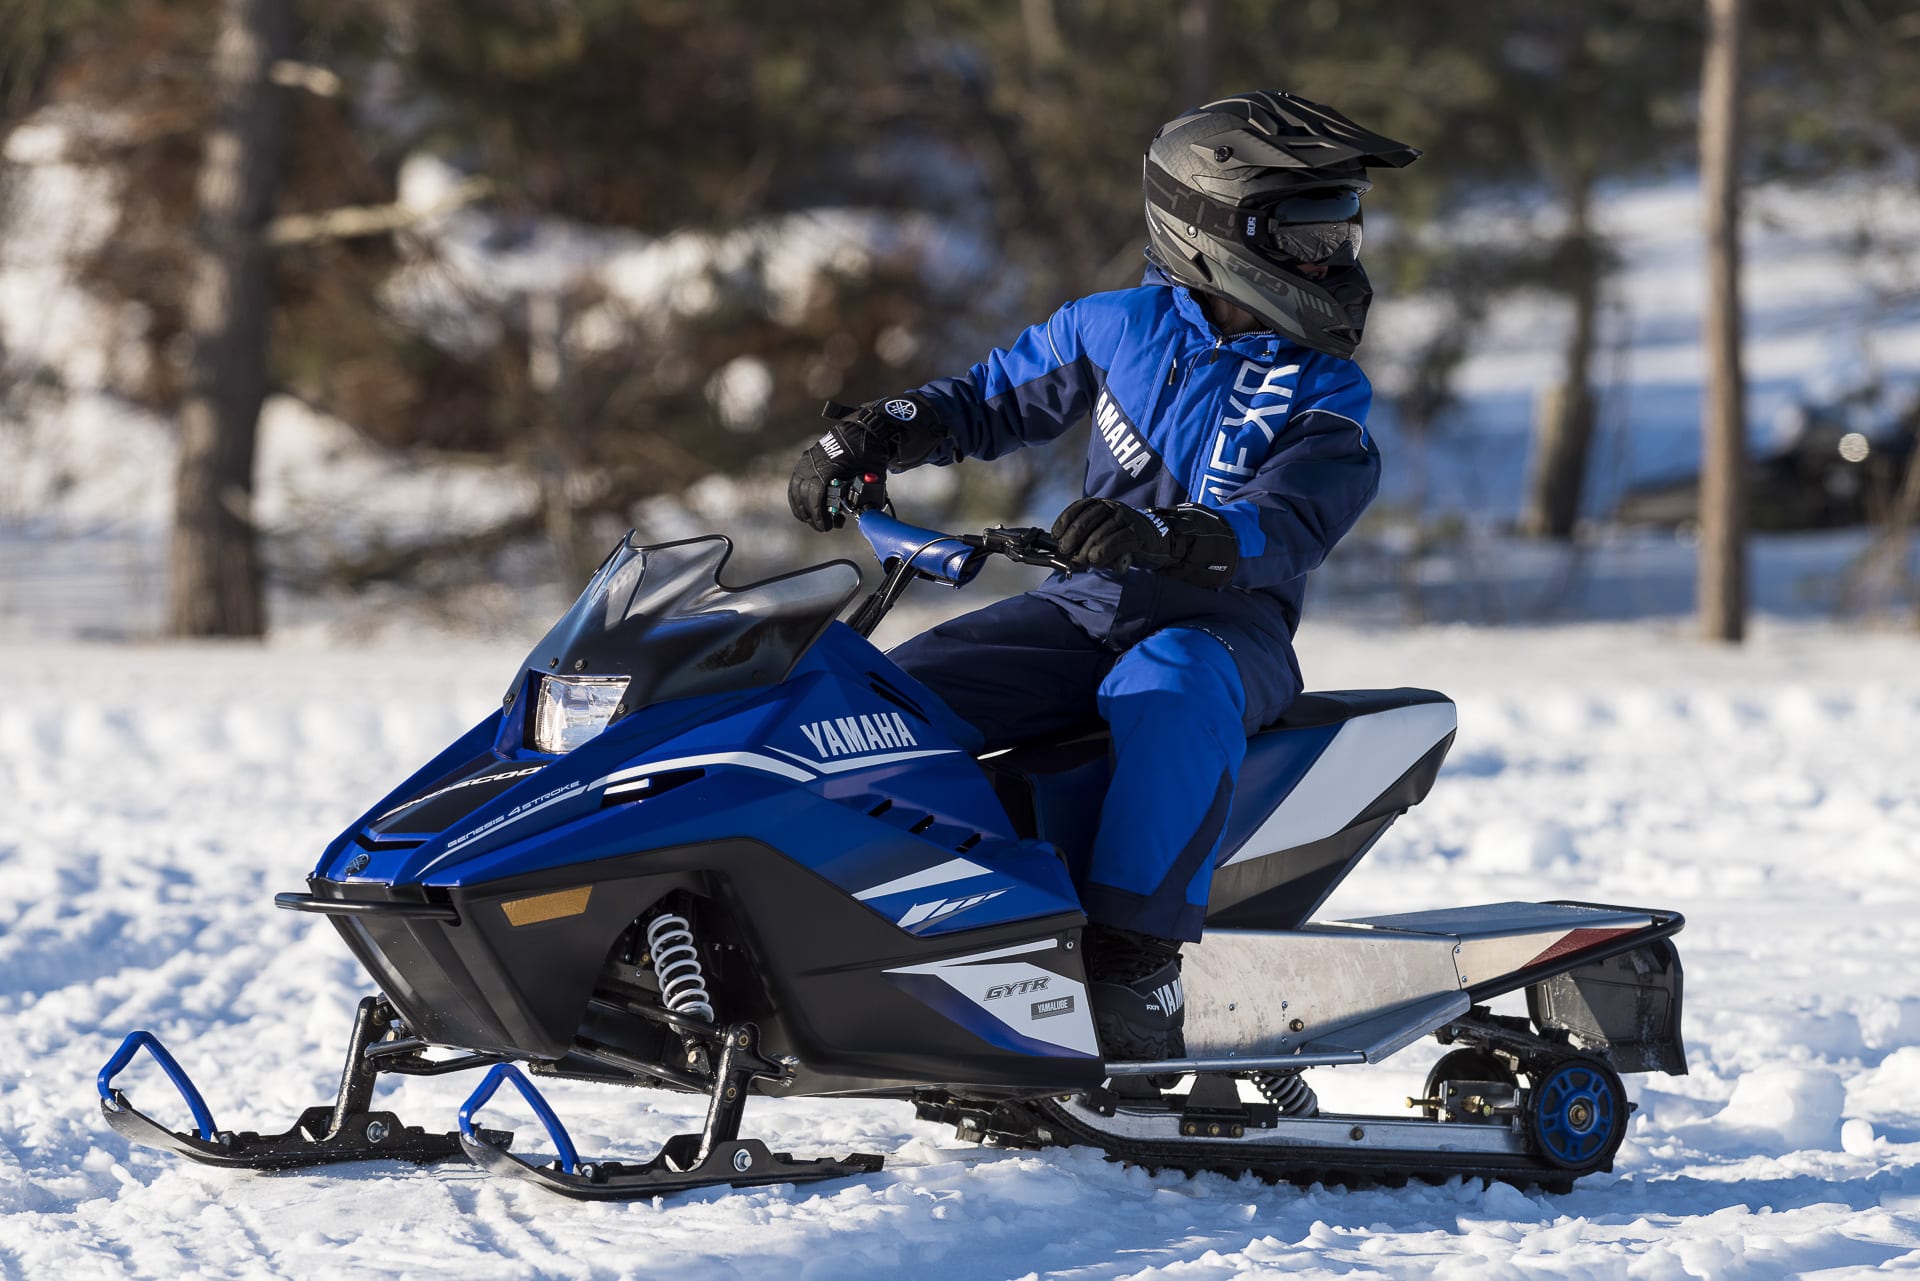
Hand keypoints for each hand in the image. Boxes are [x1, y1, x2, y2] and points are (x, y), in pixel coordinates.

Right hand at [787, 396, 943, 531]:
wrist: (864, 430)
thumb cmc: (869, 453)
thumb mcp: (873, 476)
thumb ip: (868, 497)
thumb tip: (867, 516)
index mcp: (828, 468)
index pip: (815, 497)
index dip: (819, 515)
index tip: (826, 527)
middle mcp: (813, 464)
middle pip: (804, 496)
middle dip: (813, 515)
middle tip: (825, 526)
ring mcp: (807, 460)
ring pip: (796, 490)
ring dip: (802, 508)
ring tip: (814, 520)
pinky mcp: (805, 459)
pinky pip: (795, 481)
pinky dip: (797, 496)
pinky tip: (804, 508)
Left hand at [1050, 497, 1239, 586]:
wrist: (1160, 542)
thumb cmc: (1126, 542)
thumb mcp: (1104, 538)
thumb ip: (1087, 543)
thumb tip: (1067, 557)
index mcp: (1103, 505)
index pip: (1080, 507)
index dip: (1066, 519)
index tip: (1055, 534)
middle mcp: (1114, 507)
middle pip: (1088, 519)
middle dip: (1073, 536)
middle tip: (1065, 552)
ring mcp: (1127, 518)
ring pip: (1102, 531)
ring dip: (1087, 548)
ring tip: (1080, 561)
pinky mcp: (1138, 533)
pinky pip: (1118, 540)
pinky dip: (1104, 551)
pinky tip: (1095, 560)